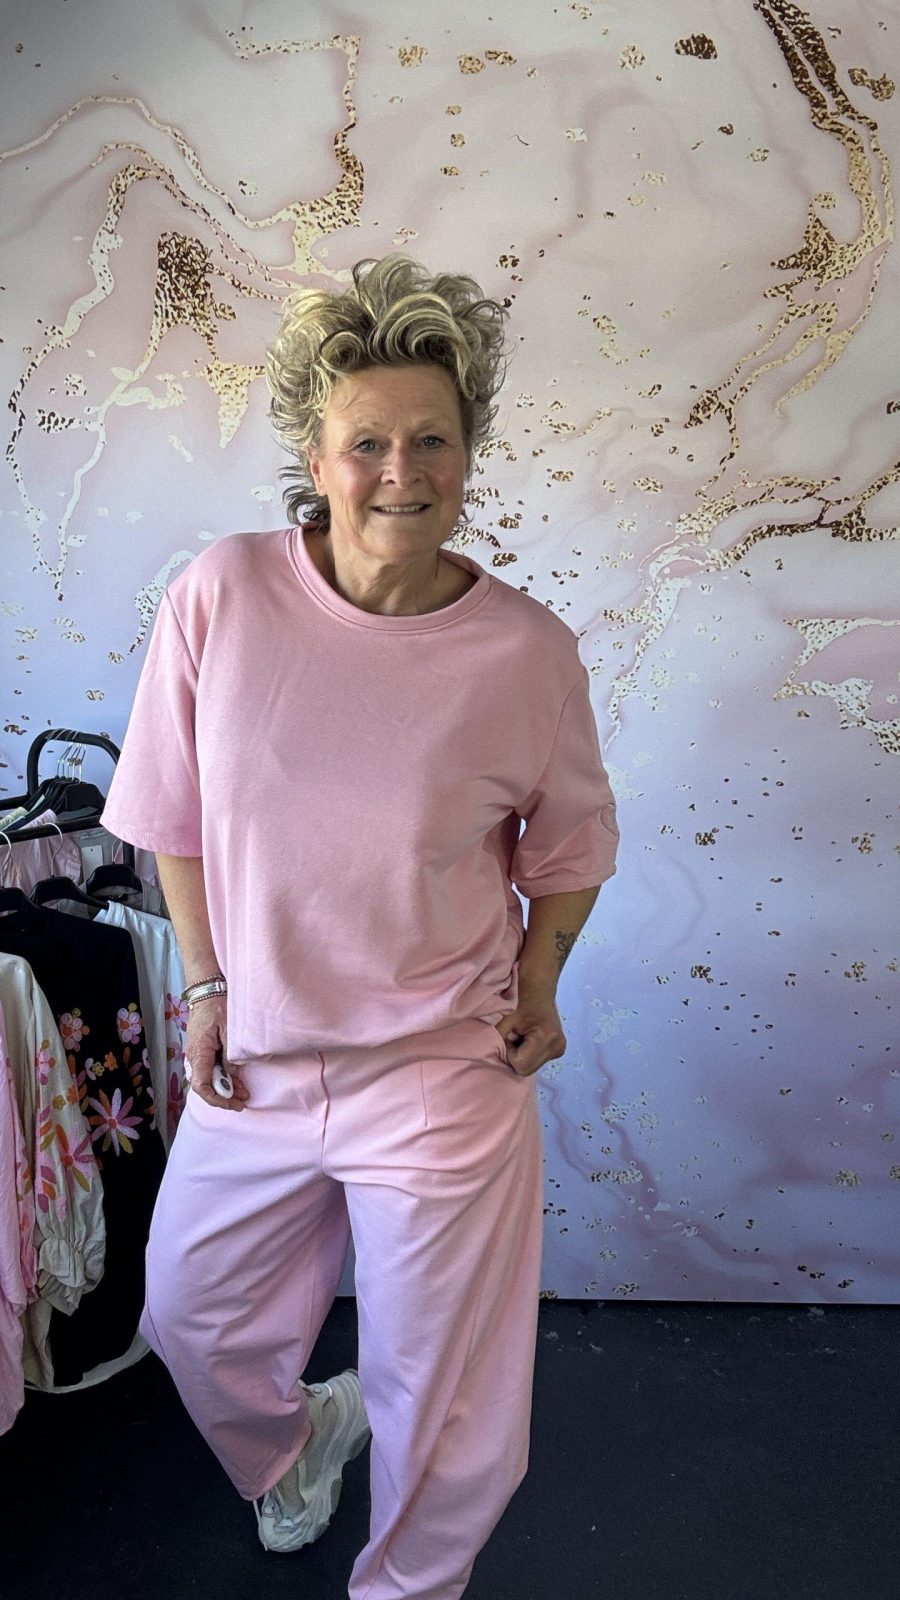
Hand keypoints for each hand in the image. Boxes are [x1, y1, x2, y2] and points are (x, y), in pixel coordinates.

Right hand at [183, 993, 250, 1111]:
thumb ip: (230, 1056)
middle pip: (205, 1086)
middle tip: (244, 1100)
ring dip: (224, 1088)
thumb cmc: (217, 1005)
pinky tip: (235, 1080)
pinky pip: (209, 1070)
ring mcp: (196, 1054)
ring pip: (208, 1080)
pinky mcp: (202, 1050)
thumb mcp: (229, 1030)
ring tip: (243, 1092)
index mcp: (199, 1052)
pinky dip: (222, 1078)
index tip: (234, 1103)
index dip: (217, 1099)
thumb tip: (232, 1076)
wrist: (207, 989)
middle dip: (224, 1097)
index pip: (202, 1086)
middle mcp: (193, 1056)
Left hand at [495, 984, 565, 1076]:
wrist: (537, 985)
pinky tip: (527, 1037)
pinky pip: (536, 1061)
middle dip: (515, 1055)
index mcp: (547, 1038)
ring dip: (521, 1055)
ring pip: (531, 1067)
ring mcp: (559, 1049)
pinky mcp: (558, 1049)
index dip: (509, 1052)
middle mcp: (557, 1047)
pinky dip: (528, 1053)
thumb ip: (497, 1040)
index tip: (509, 1034)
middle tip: (512, 1035)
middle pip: (527, 1070)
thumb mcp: (505, 1018)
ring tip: (520, 1034)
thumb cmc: (520, 996)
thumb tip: (490, 1058)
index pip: (521, 1065)